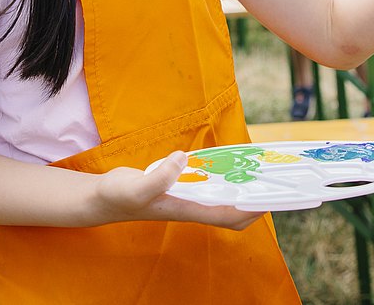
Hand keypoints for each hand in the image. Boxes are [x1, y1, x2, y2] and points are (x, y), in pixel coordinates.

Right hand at [92, 151, 264, 230]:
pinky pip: (207, 182)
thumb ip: (160, 175)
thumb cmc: (120, 198)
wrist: (103, 197)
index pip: (228, 215)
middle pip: (232, 210)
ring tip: (257, 168)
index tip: (271, 198)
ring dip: (239, 187)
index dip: (252, 210)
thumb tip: (183, 158)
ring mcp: (186, 195)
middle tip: (271, 179)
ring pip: (221, 196)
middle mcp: (191, 204)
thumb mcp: (137, 187)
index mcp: (187, 210)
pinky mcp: (179, 183)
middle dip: (253, 200)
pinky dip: (220, 174)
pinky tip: (225, 160)